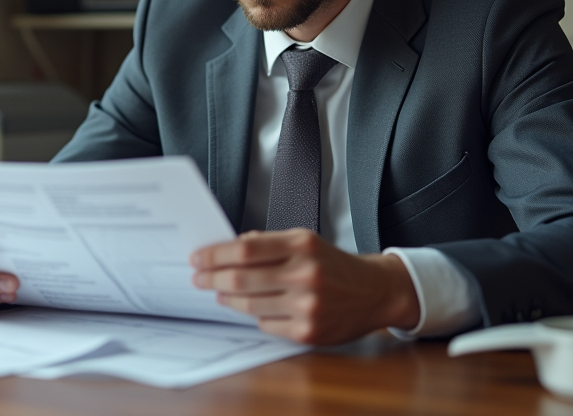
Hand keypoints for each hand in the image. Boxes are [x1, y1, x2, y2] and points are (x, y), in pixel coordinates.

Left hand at [190, 229, 419, 344]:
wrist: (374, 291)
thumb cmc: (334, 265)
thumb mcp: (305, 241)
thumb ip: (268, 242)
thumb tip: (231, 246)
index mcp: (301, 245)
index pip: (245, 249)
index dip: (215, 254)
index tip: (198, 258)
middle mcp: (305, 274)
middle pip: (241, 277)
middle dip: (212, 278)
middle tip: (199, 278)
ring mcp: (307, 306)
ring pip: (249, 304)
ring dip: (228, 298)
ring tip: (222, 292)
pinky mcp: (308, 332)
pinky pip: (265, 324)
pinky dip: (256, 315)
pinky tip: (256, 308)